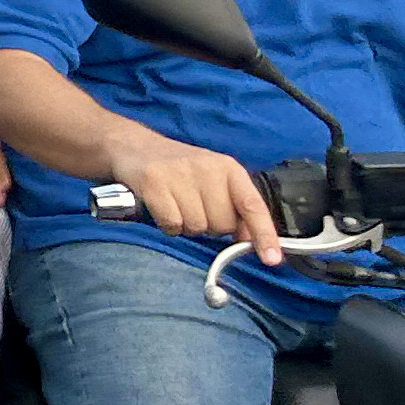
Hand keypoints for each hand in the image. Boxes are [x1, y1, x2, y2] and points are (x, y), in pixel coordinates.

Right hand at [107, 126, 282, 257]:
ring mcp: (179, 173)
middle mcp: (207, 168)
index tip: (271, 259)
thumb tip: (250, 240)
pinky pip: (172, 224)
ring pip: (197, 227)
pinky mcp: (153, 181)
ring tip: (177, 206)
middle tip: (195, 208)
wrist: (133, 145)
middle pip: (222, 224)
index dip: (264, 234)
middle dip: (210, 226)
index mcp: (228, 168)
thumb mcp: (213, 180)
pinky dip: (167, 225)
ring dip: (187, 226)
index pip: (253, 205)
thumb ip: (235, 207)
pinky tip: (162, 209)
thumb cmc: (179, 170)